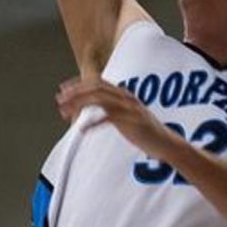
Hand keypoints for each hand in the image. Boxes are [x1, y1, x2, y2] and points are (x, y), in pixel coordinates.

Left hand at [56, 77, 171, 157]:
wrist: (166, 144)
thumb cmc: (144, 132)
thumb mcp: (127, 115)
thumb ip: (112, 108)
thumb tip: (93, 108)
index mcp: (123, 94)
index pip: (97, 82)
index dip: (78, 84)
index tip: (63, 89)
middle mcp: (126, 97)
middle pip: (96, 87)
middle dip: (75, 92)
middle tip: (59, 100)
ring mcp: (129, 108)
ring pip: (100, 98)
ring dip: (79, 103)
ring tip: (65, 112)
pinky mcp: (132, 121)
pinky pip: (108, 117)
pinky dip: (93, 122)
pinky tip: (82, 129)